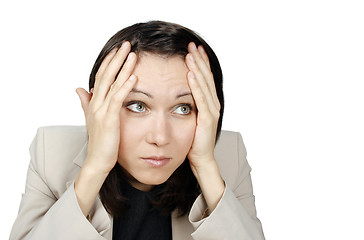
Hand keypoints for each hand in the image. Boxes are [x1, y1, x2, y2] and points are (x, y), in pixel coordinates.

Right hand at [76, 41, 137, 174]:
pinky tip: (134, 77)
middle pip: (106, 75)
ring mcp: (101, 111)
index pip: (101, 76)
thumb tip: (80, 89)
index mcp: (94, 102)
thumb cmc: (99, 142)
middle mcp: (96, 103)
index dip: (109, 62)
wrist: (98, 161)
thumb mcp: (92, 119)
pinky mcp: (109, 119)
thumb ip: (86, 103)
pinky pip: (117, 99)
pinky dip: (125, 87)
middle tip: (126, 44)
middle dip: (116, 58)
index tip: (118, 50)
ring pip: (112, 84)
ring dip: (123, 68)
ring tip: (132, 54)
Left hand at [185, 42, 224, 214]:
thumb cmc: (191, 140)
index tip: (191, 48)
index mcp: (206, 102)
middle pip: (205, 77)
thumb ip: (184, 103)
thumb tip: (174, 92)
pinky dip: (196, 86)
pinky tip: (191, 74)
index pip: (203, 78)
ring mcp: (211, 111)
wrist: (199, 159)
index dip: (199, 63)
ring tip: (191, 54)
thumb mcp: (187, 117)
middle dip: (199, 60)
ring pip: (204, 85)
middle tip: (192, 44)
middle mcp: (211, 104)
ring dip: (198, 68)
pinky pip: (201, 99)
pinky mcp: (207, 120)